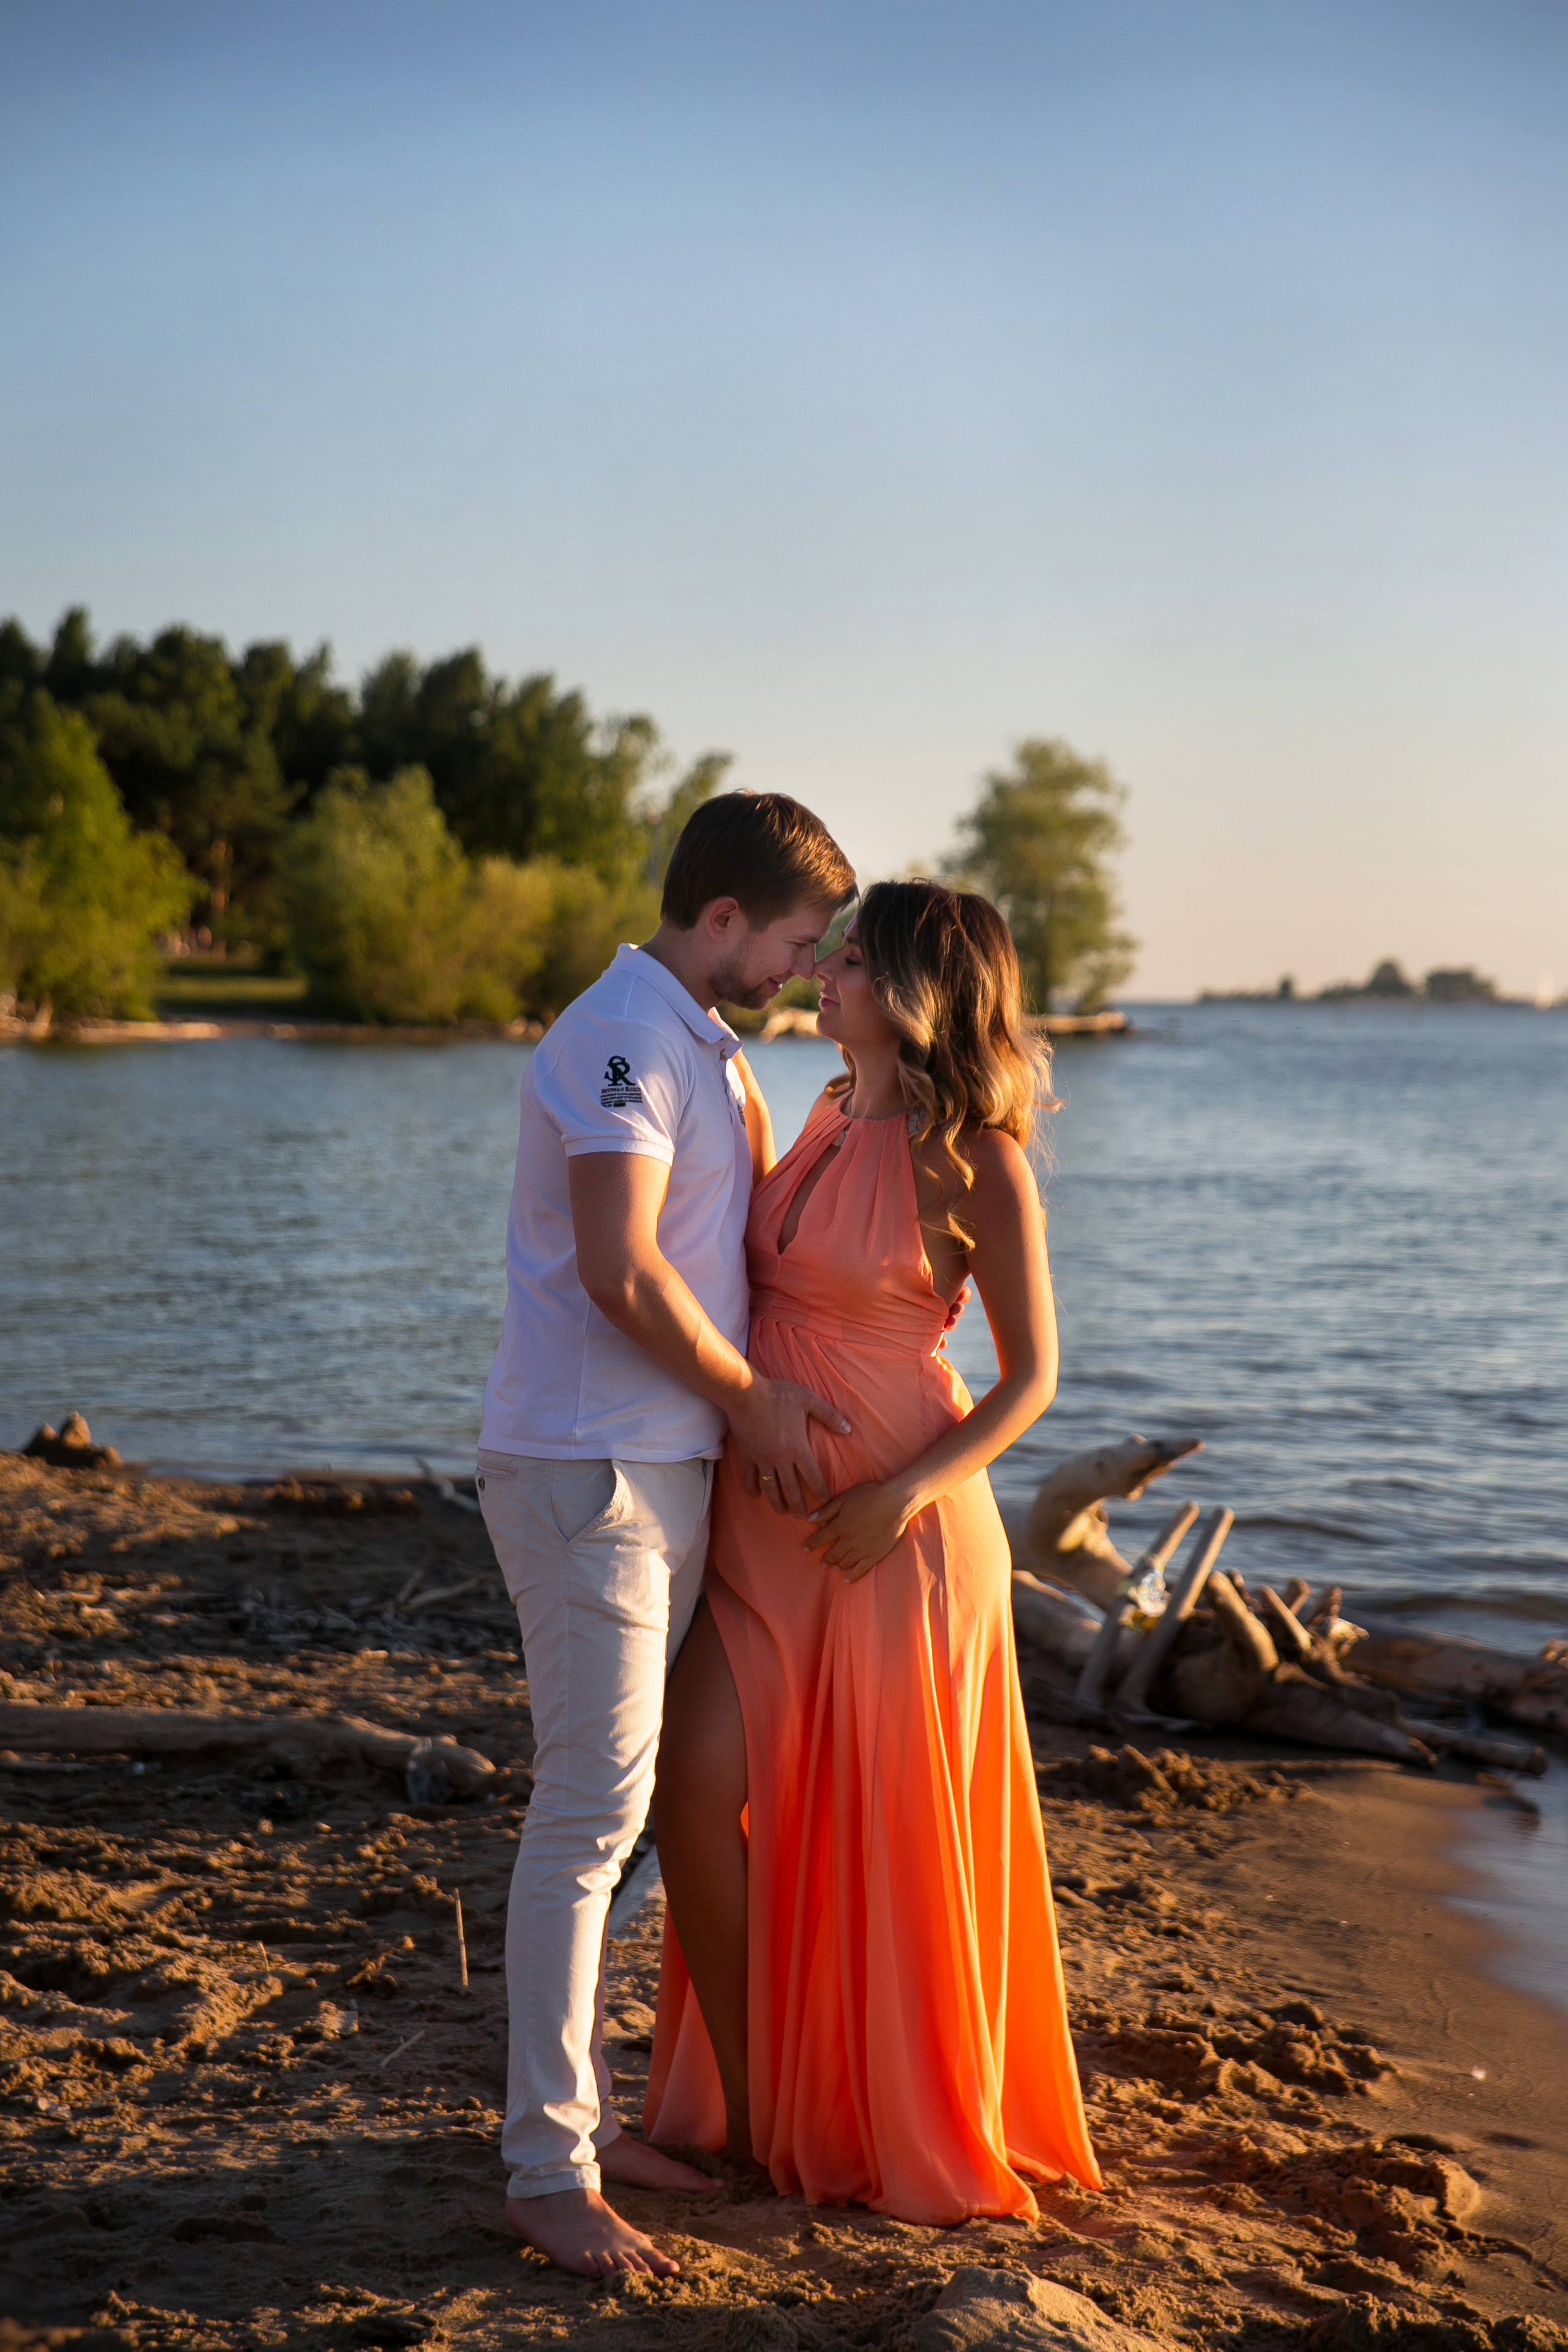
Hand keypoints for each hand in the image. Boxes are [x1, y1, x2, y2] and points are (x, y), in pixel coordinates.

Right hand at [728, 1376, 851, 1518]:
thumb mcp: (809, 1400)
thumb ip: (830, 1415)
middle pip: (791, 1489)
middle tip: (803, 1517)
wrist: (746, 1394)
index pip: (812, 1476)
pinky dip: (752, 1487)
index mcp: (798, 1448)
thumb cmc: (779, 1395)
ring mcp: (762, 1459)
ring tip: (782, 1512)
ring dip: (777, 1502)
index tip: (825, 1500)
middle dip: (798, 1505)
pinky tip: (755, 1495)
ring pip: (770, 1488)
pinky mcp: (747, 1455)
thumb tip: (848, 1429)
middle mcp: (780, 1459)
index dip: (820, 1490)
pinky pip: (749, 1476)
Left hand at [802, 1480, 915, 1582]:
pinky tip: (847, 1579)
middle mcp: (848, 1541)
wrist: (895, 1503)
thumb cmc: (869, 1495)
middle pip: (832, 1553)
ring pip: (845, 1562)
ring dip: (837, 1564)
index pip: (819, 1538)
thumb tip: (810, 1518)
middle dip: (825, 1558)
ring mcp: (861, 1550)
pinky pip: (860, 1569)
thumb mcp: (844, 1498)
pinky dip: (852, 1576)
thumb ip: (827, 1510)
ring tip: (833, 1566)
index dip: (811, 1544)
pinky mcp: (874, 1555)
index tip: (805, 1548)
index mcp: (839, 1526)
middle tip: (821, 1561)